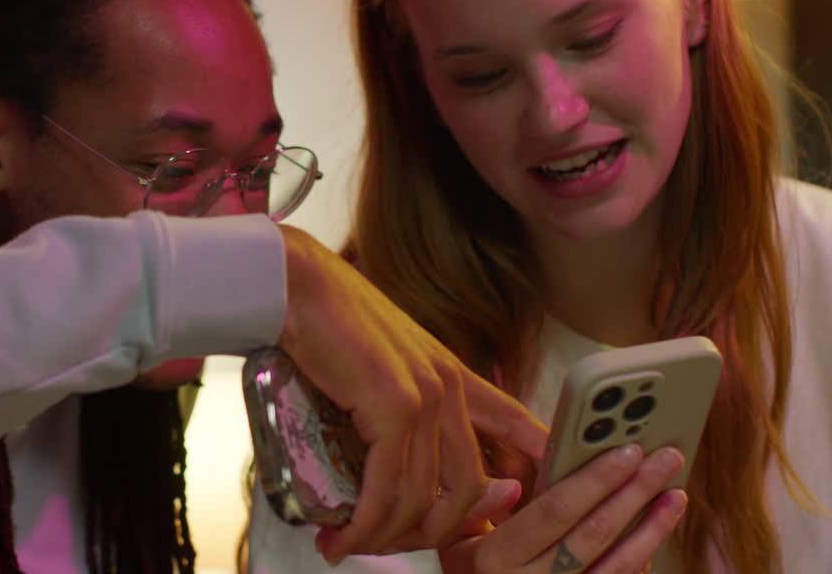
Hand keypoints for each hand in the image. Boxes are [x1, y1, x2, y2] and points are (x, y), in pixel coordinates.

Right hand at [275, 225, 547, 564]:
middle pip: (467, 488)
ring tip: (348, 544)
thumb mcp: (379, 359)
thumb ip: (398, 400)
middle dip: (432, 533)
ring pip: (423, 498)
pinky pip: (387, 488)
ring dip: (385, 536)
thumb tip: (385, 453)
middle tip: (391, 545)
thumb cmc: (326, 321)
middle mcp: (447, 386)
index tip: (530, 497)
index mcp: (450, 373)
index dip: (533, 459)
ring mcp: (425, 397)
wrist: (298, 286)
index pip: (511, 420)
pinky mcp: (393, 407)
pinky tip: (342, 534)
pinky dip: (364, 523)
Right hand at [440, 445, 687, 573]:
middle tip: (666, 460)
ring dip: (651, 530)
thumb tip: (512, 486)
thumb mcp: (451, 534)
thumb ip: (478, 507)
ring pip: (616, 568)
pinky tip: (656, 535)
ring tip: (675, 495)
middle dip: (634, 493)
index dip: (594, 480)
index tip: (627, 451)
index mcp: (493, 559)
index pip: (554, 512)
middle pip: (594, 535)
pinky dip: (642, 563)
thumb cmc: (464, 567)